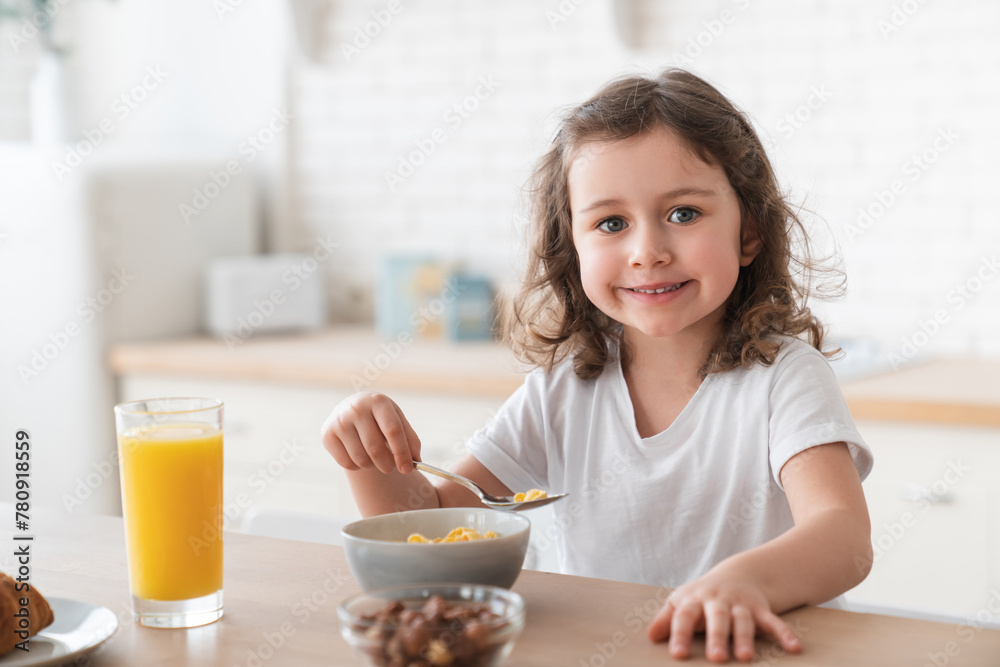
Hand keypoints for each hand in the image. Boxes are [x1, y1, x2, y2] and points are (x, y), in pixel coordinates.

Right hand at [321, 392, 421, 474]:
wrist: (352, 409)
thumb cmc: (380, 418)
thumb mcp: (398, 420)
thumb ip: (410, 440)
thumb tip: (417, 462)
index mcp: (378, 402)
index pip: (393, 431)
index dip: (402, 453)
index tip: (408, 469)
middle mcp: (356, 408)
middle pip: (376, 448)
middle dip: (388, 465)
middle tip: (392, 468)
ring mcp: (339, 421)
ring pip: (361, 459)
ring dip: (372, 465)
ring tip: (375, 457)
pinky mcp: (327, 434)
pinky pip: (346, 463)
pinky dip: (357, 466)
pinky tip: (359, 454)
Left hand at [646, 574, 801, 662]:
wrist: (737, 575)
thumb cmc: (702, 598)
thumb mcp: (681, 603)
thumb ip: (666, 620)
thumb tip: (650, 637)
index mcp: (695, 600)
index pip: (685, 617)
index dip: (679, 634)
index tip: (677, 654)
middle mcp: (718, 601)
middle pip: (717, 618)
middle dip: (717, 638)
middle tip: (716, 659)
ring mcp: (741, 604)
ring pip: (744, 621)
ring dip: (745, 638)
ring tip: (745, 658)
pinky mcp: (761, 609)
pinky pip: (774, 622)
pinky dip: (784, 634)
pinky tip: (794, 648)